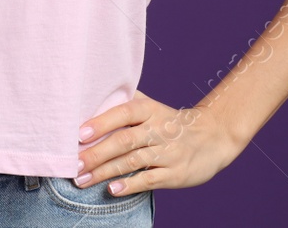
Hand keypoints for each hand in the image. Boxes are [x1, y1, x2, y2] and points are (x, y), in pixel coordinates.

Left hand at [73, 90, 243, 195]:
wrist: (214, 138)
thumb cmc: (171, 122)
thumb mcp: (153, 107)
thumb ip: (126, 102)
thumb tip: (91, 97)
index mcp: (151, 110)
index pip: (124, 112)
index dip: (101, 122)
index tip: (78, 134)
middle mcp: (160, 130)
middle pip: (124, 140)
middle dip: (96, 153)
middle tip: (73, 163)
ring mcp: (169, 153)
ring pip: (133, 161)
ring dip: (105, 172)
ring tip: (82, 179)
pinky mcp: (176, 174)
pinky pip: (150, 179)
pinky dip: (130, 185)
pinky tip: (112, 189)